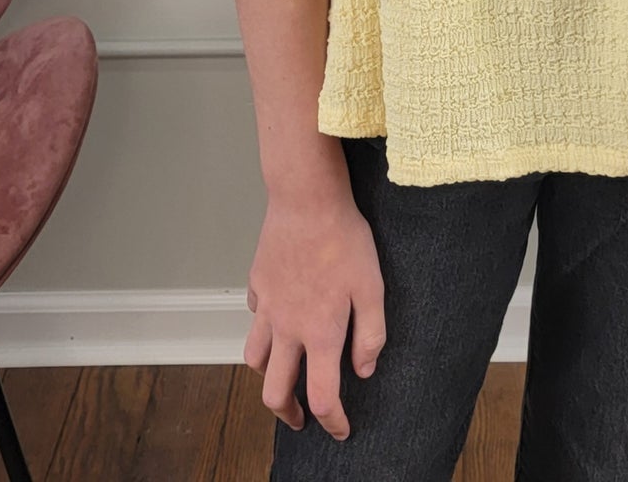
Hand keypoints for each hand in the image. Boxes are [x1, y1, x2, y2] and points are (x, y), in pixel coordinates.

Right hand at [243, 196, 386, 442]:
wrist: (307, 199)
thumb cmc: (344, 240)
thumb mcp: (372, 287)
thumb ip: (371, 334)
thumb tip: (364, 370)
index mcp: (320, 333)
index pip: (321, 397)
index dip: (332, 422)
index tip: (341, 429)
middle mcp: (287, 328)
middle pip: (274, 392)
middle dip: (289, 413)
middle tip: (301, 418)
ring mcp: (267, 306)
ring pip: (255, 359)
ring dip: (269, 375)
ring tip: (285, 373)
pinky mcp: (257, 283)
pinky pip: (255, 318)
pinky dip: (263, 328)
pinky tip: (278, 318)